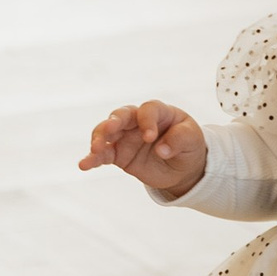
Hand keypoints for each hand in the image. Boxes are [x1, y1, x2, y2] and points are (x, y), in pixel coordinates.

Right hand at [80, 99, 206, 197]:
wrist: (182, 166)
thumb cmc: (188, 144)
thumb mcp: (192, 139)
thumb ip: (179, 140)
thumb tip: (162, 150)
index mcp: (158, 112)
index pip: (148, 109)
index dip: (147, 121)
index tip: (150, 137)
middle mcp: (138, 121)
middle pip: (121, 115)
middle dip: (113, 121)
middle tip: (110, 129)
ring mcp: (125, 137)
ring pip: (107, 132)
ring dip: (99, 138)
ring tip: (94, 149)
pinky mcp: (118, 154)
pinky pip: (103, 155)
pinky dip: (93, 158)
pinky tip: (84, 165)